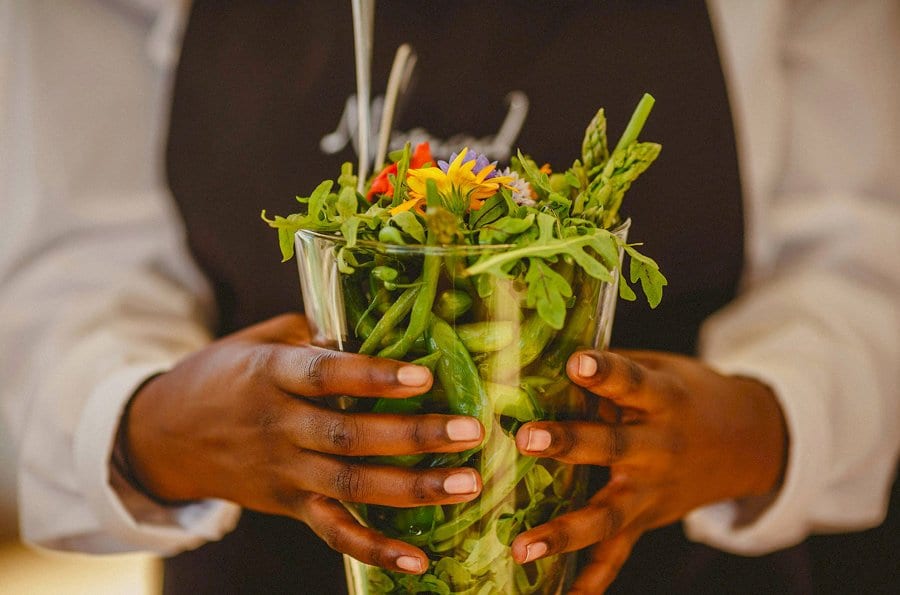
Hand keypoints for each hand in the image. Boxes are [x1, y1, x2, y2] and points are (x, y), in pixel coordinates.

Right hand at [124, 313, 484, 574]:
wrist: (164, 434)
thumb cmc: (224, 375)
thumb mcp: (259, 341)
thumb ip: (312, 336)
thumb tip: (376, 327)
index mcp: (270, 376)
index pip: (324, 376)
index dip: (372, 377)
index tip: (423, 375)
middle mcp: (278, 426)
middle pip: (350, 436)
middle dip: (414, 436)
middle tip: (471, 431)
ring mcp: (283, 472)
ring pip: (351, 486)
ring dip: (413, 490)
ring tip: (468, 484)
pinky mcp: (288, 505)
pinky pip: (333, 533)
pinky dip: (375, 550)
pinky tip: (419, 559)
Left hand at [510, 349, 786, 592]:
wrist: (746, 441)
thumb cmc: (686, 395)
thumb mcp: (660, 370)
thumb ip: (611, 371)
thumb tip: (544, 356)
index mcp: (662, 399)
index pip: (631, 381)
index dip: (605, 372)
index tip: (578, 362)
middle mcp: (658, 447)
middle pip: (612, 447)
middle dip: (570, 444)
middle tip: (527, 439)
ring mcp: (652, 491)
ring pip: (608, 515)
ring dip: (565, 531)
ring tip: (523, 547)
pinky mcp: (647, 519)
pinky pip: (617, 555)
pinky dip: (592, 580)